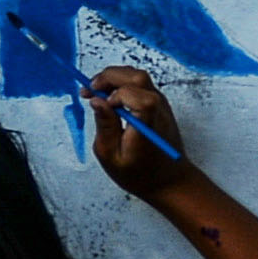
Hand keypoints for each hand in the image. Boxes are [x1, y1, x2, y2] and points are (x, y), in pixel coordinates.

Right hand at [87, 67, 201, 199]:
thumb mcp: (112, 156)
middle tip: (88, 90)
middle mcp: (159, 109)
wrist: (169, 181)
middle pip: (137, 77)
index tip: (94, 100)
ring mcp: (162, 105)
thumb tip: (96, 100)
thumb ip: (105, 125)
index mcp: (147, 123)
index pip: (136, 94)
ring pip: (139, 77)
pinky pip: (142, 85)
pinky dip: (123, 84)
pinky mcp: (160, 105)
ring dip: (115, 78)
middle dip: (108, 77)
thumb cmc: (140, 174)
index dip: (114, 93)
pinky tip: (109, 98)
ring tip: (96, 92)